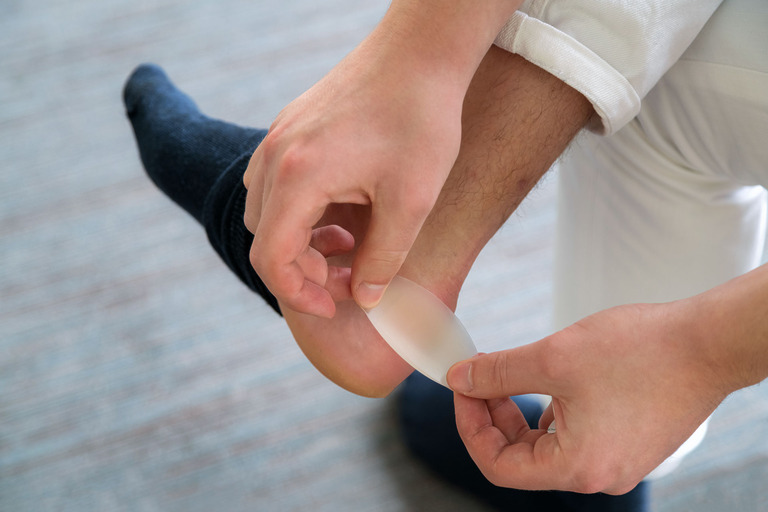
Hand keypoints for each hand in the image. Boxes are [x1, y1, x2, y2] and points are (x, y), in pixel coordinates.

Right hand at [243, 30, 463, 317]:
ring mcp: (279, 137)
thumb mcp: (411, 201)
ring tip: (347, 243)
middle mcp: (276, 156)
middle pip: (264, 237)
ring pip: (266, 211)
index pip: (271, 258)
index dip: (299, 293)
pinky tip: (340, 209)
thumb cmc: (420, 120)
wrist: (420, 52)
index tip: (334, 305)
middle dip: (302, 269)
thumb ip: (384, 257)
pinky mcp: (290, 126)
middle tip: (349, 275)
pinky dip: (299, 210)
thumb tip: (365, 297)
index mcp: (299, 177)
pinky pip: (276, 182)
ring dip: (298, 239)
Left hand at [447, 301, 729, 493]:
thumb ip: (499, 372)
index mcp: (578, 467)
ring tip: (511, 372)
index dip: (472, 427)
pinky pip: (572, 436)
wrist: (708, 343)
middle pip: (522, 458)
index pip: (500, 466)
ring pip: (546, 446)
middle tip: (480, 376)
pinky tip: (545, 381)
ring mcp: (616, 461)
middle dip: (493, 416)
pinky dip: (549, 411)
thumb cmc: (640, 351)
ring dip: (519, 411)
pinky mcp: (627, 443)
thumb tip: (460, 378)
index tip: (463, 389)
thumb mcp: (553, 358)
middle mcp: (598, 475)